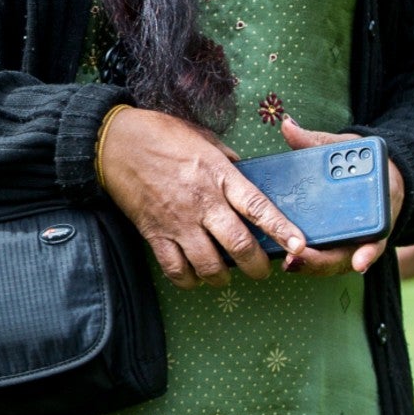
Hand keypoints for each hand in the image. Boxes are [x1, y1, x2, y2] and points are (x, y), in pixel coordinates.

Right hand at [95, 107, 297, 288]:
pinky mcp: (154, 233)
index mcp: (218, 175)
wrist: (114, 143)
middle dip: (257, 266)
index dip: (281, 229)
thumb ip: (227, 162)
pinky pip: (176, 269)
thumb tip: (245, 175)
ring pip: (209, 265)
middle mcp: (202, 202)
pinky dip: (189, 279)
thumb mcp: (203, 139)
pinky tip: (195, 277)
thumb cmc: (159, 135)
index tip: (299, 246)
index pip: (257, 206)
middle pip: (238, 245)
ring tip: (226, 276)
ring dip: (223, 277)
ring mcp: (177, 221)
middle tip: (262, 271)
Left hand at [268, 117, 408, 277]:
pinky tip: (288, 263)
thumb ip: (316, 140)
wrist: (377, 174)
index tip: (358, 261)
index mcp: (378, 208)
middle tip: (298, 259)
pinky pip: (324, 256)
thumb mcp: (344, 148)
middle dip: (325, 261)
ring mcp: (351, 239)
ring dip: (313, 265)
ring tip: (289, 263)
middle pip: (349, 255)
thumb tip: (287, 124)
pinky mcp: (335, 242)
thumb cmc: (362, 162)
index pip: (377, 235)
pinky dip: (309, 262)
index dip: (368, 251)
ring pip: (335, 261)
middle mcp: (368, 230)